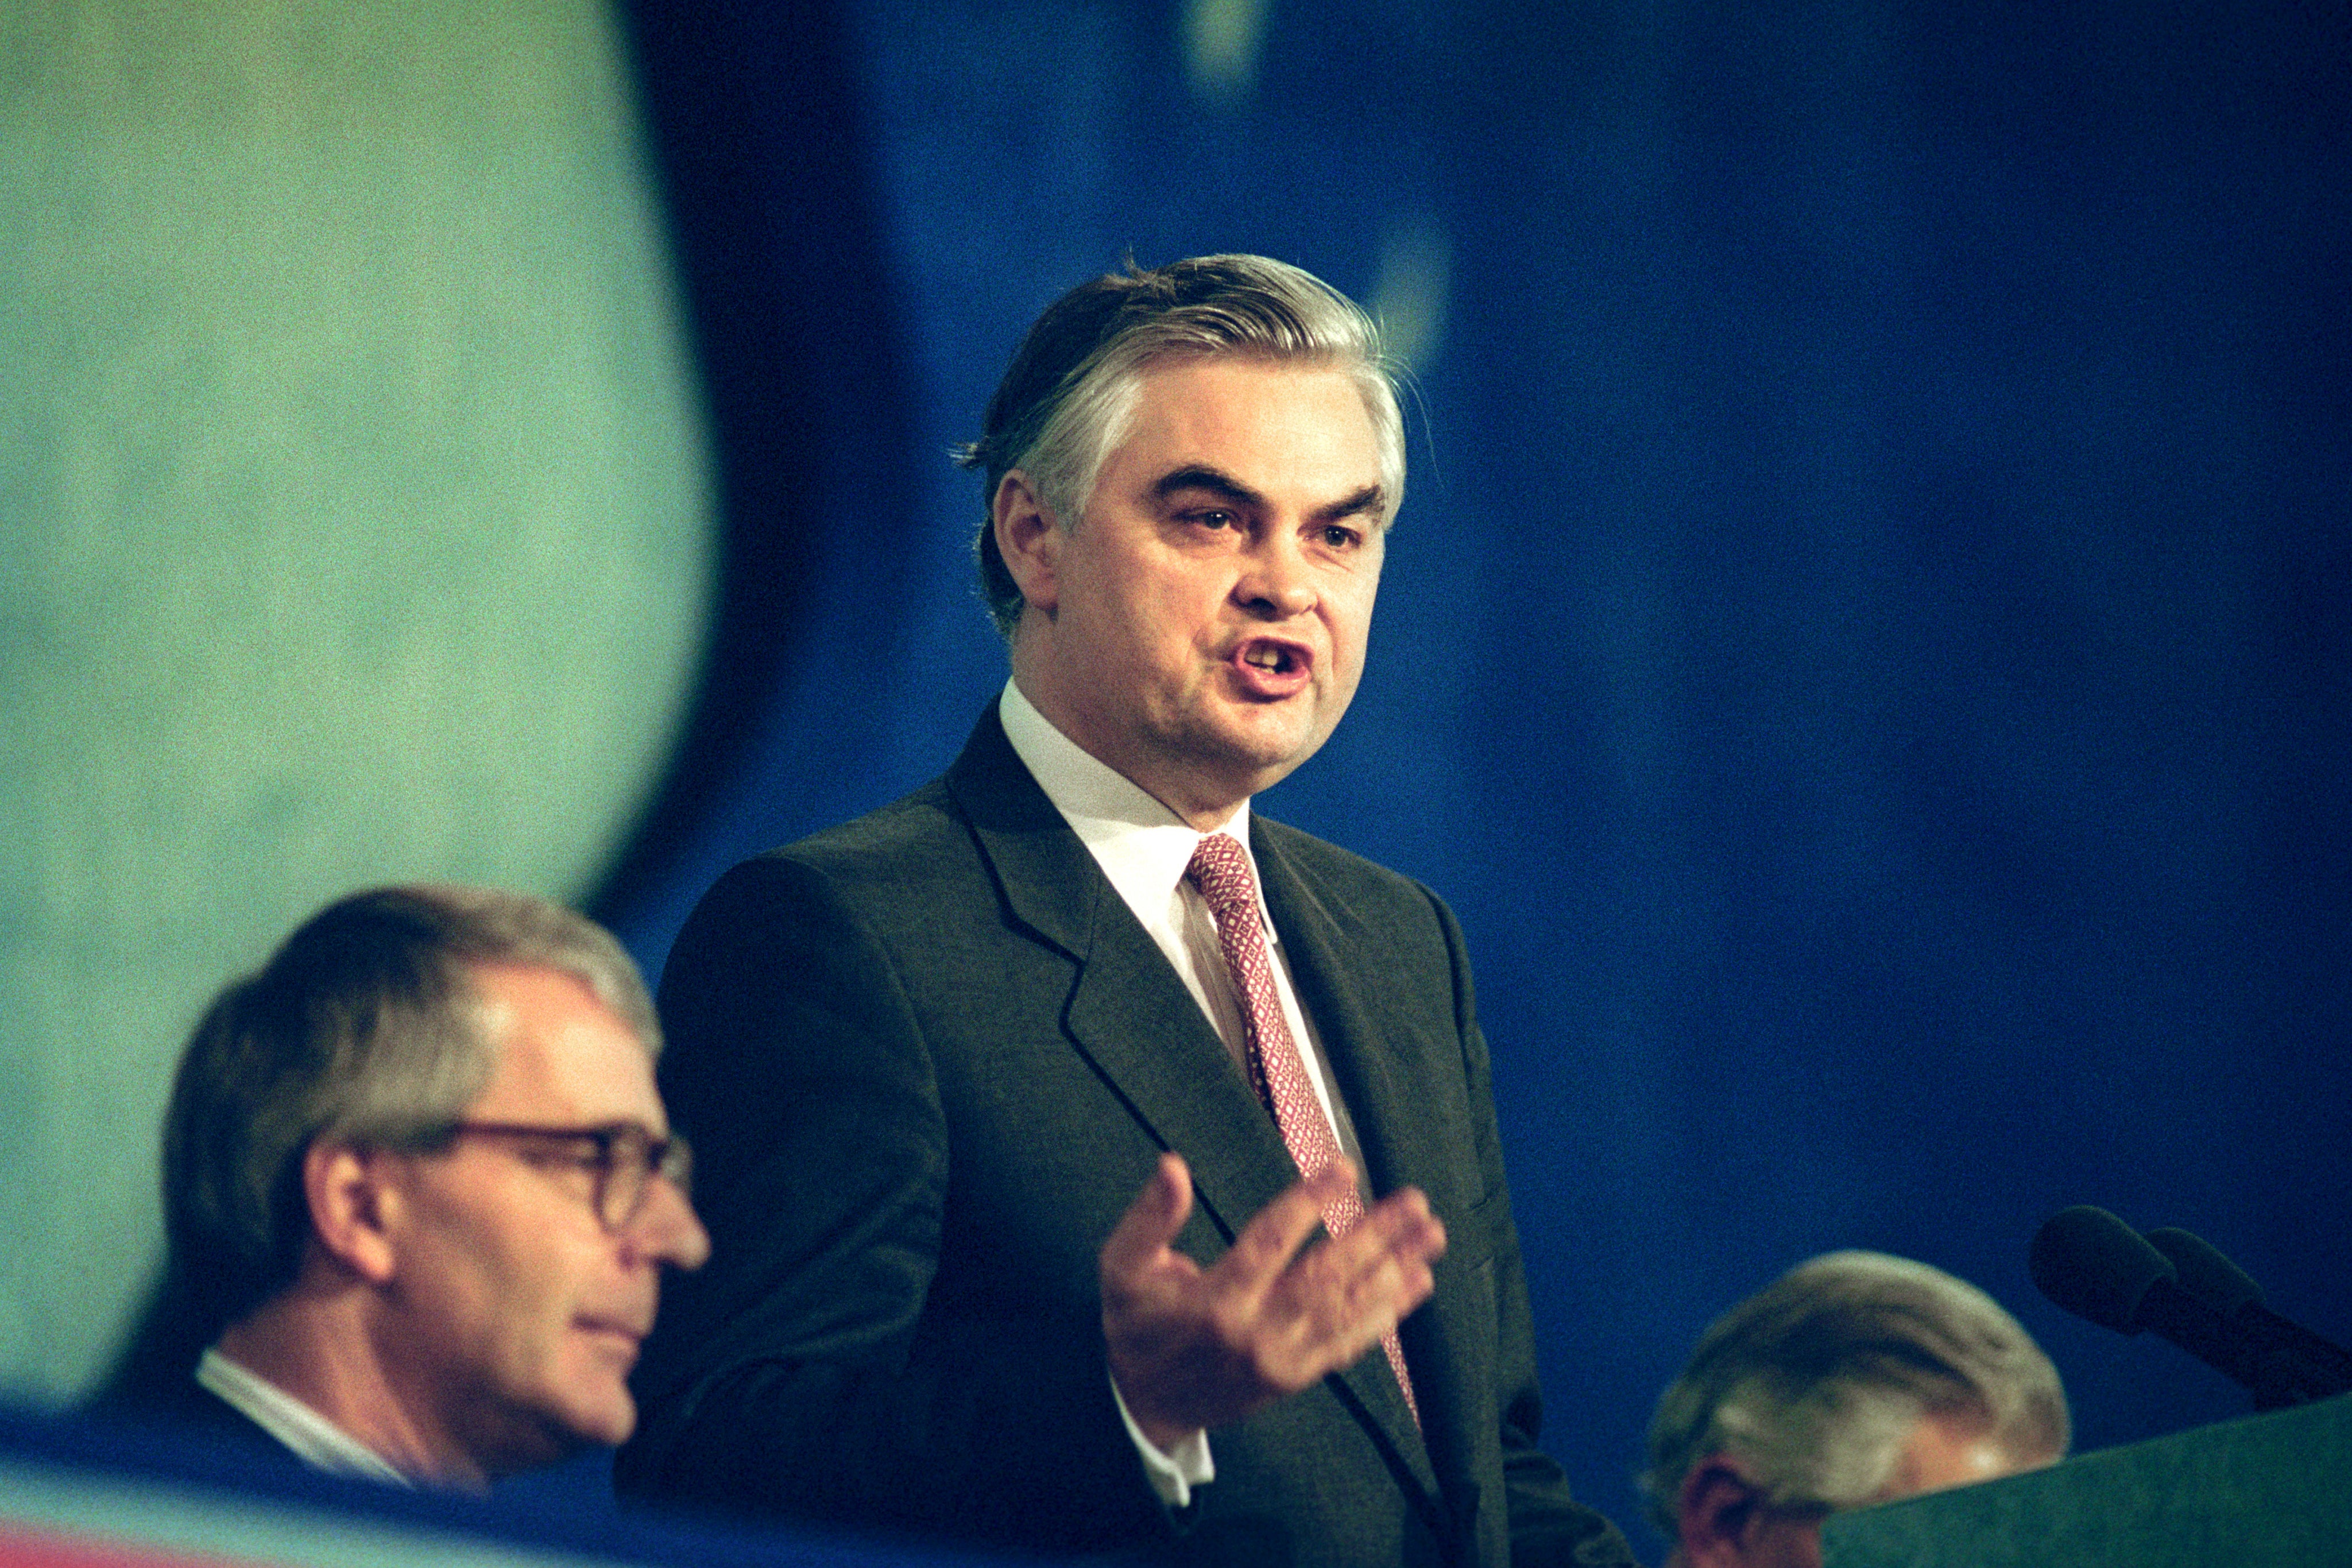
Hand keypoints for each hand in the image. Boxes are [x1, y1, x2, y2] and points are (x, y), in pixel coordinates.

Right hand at [1098, 1152, 1445, 1451]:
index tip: (1343, 1168)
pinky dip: (1387, 1313)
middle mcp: (1256, 1333)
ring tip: (1431, 1235)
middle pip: (1326, 1278)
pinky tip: (1417, 1283)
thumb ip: (1149, 1218)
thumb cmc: (1135, 1326)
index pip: (1270, 1244)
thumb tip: (1172, 1167)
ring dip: (1395, 1270)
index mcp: (1214, 1302)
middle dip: (1375, 1236)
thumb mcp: (1122, 1268)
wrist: (1144, 1407)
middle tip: (1414, 1201)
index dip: (1308, 1204)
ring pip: (1348, 1310)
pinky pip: (1350, 1343)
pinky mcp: (1297, 1376)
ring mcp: (1283, 1360)